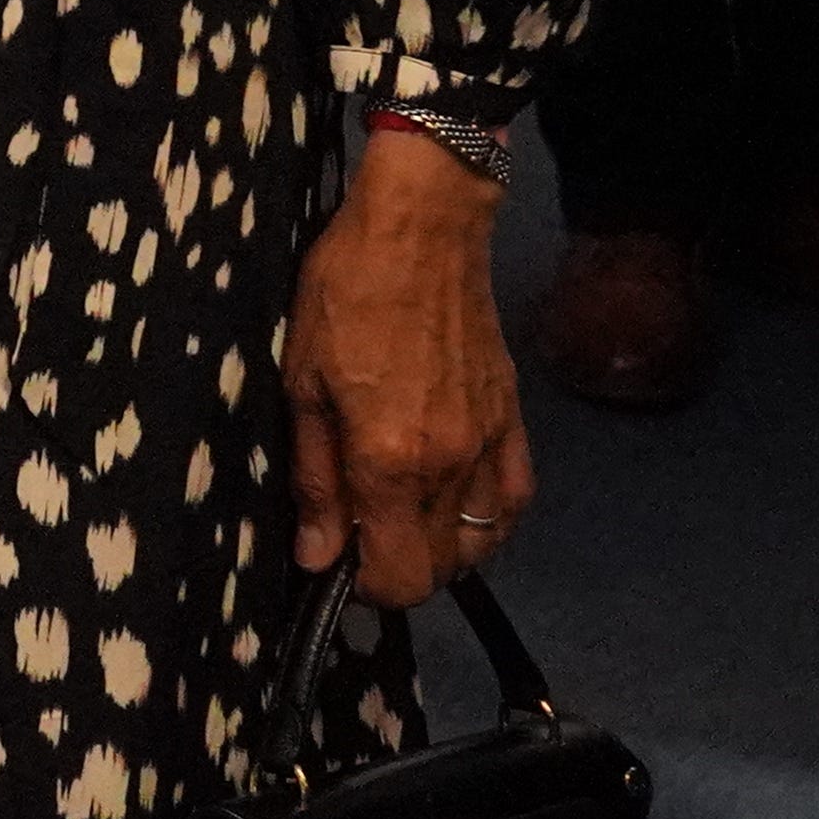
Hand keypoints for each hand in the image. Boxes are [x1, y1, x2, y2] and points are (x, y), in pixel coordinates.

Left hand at [284, 124, 525, 604]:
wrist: (422, 229)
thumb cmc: (346, 293)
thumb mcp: (303, 382)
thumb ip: (316, 478)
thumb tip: (317, 557)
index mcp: (391, 460)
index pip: (397, 576)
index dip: (363, 588)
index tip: (335, 565)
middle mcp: (451, 466)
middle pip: (438, 570)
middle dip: (395, 567)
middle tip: (357, 529)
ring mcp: (490, 445)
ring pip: (478, 545)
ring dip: (438, 548)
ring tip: (398, 514)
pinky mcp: (514, 421)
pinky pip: (513, 502)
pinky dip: (485, 521)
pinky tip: (453, 503)